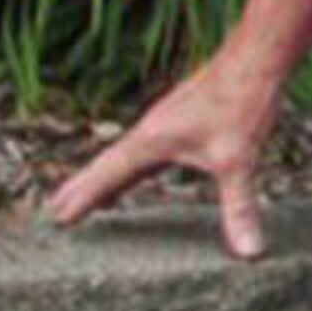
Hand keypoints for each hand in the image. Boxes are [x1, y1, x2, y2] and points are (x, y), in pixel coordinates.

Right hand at [43, 56, 285, 258]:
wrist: (256, 58)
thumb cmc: (241, 102)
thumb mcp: (237, 160)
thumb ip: (238, 206)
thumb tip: (250, 252)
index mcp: (150, 141)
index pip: (107, 175)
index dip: (83, 198)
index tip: (56, 217)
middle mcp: (150, 130)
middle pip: (108, 165)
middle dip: (84, 189)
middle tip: (55, 211)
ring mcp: (166, 122)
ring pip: (128, 157)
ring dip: (109, 178)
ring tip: (95, 200)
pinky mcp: (184, 117)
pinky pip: (149, 150)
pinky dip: (137, 167)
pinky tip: (146, 170)